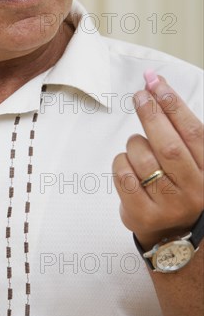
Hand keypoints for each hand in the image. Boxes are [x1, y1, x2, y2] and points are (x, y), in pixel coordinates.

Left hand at [113, 71, 203, 249]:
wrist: (175, 233)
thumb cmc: (180, 183)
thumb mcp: (191, 157)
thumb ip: (176, 124)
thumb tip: (154, 81)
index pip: (193, 132)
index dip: (173, 104)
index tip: (156, 82)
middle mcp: (194, 190)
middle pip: (168, 146)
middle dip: (151, 114)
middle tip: (139, 96)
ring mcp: (169, 206)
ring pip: (142, 159)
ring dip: (134, 143)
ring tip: (138, 146)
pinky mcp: (143, 216)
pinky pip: (123, 176)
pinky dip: (121, 162)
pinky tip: (129, 165)